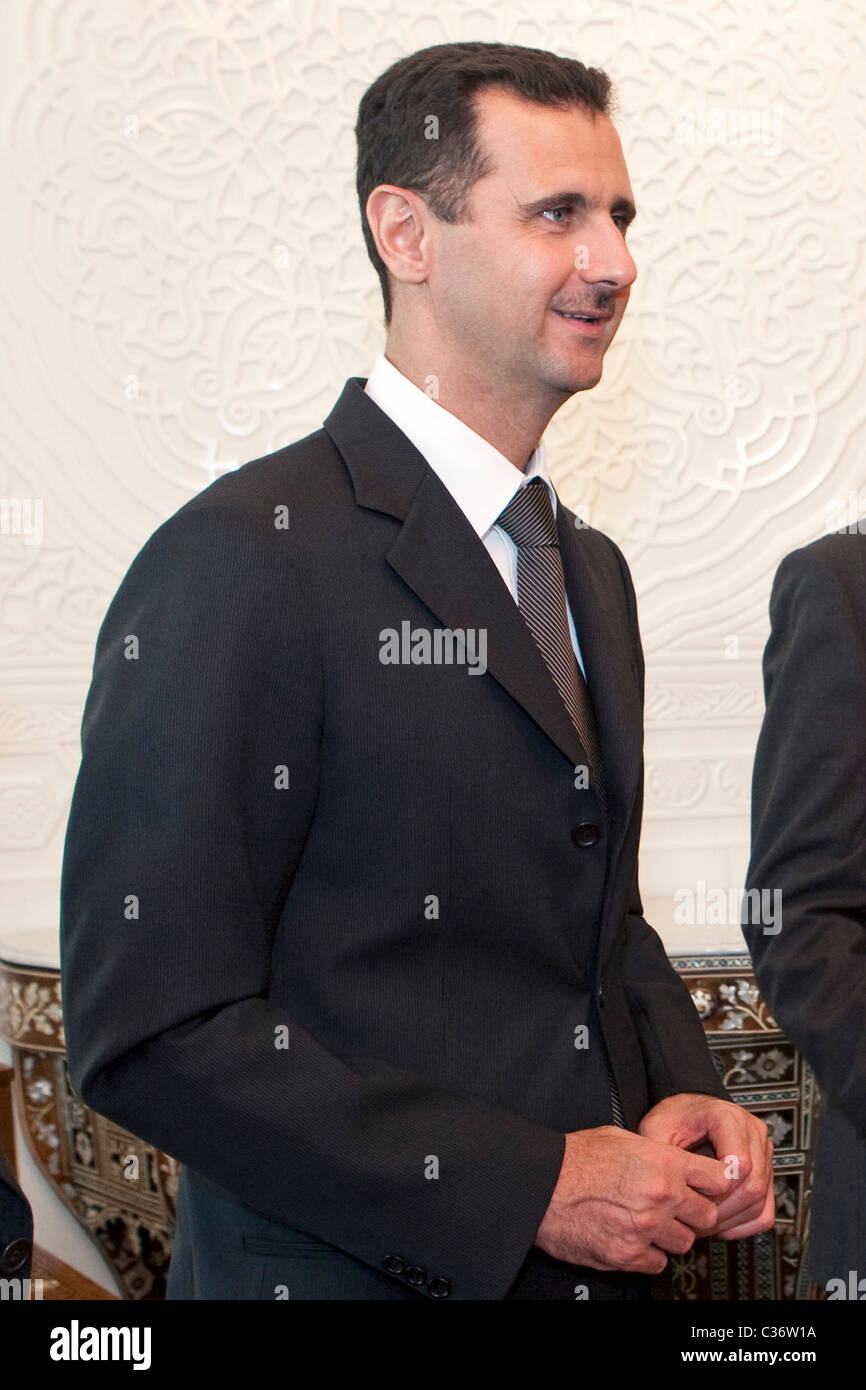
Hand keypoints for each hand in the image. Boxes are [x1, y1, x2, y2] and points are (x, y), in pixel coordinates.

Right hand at [533, 1125, 734, 1273]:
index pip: (718, 1178)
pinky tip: (635, 1238)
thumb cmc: (574, 1158)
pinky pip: (658, 1264)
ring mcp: (647, 1228)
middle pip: (708, 1216)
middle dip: (696, 1214)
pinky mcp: (629, 1254)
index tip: (710, 1188)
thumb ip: (655, 1153)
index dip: (715, 1184)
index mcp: (663, 1162)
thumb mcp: (621, 1138)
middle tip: (679, 1210)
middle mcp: (661, 1195)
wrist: (542, 1185)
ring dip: (672, 1236)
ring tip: (650, 1223)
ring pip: (685, 1243)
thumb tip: (673, 1161)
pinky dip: (650, 1254)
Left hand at [638, 1093, 774, 1238]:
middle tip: (694, 1219)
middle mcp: (752, 1132)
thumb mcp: (658, 1129)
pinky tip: (718, 1223)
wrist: (687, 1113)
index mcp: (728, 1118)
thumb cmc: (674, 1119)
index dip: (717, 1190)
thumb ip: (661, 1156)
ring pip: (760, 1202)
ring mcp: (763, 1153)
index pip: (740, 1164)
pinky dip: (742, 1224)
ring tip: (701, 1222)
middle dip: (722, 1211)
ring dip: (730, 1220)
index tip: (691, 1196)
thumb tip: (663, 1191)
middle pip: (753, 1186)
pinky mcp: (766, 1173)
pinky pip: (764, 1212)